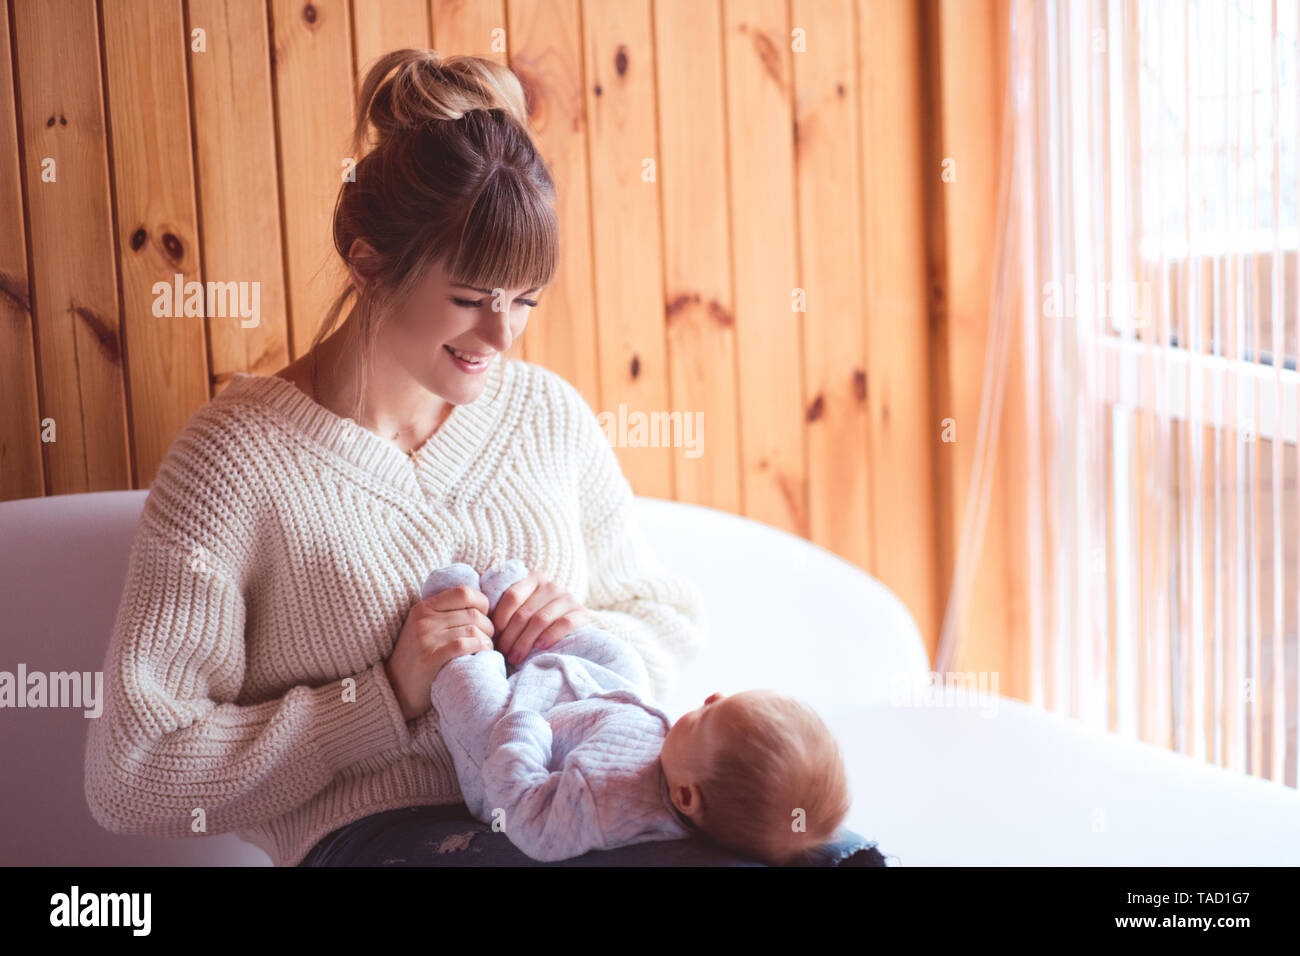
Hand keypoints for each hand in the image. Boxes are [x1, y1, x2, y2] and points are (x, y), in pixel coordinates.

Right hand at [384, 585, 494, 721]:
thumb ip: (447, 611)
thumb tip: (482, 588)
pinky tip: (482, 652)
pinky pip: (463, 645)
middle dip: (488, 626)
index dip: (482, 602)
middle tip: (489, 637)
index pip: (463, 592)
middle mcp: (423, 620)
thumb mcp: (426, 627)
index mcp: (423, 607)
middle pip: (472, 613)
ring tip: (486, 647)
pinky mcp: (429, 658)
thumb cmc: (420, 656)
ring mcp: (425, 639)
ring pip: (472, 629)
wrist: (397, 689)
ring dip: (486, 639)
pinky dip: (479, 647)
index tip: (485, 616)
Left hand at [489, 571, 591, 665]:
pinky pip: (563, 624)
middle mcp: (551, 585)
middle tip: (502, 653)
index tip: (492, 636)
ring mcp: (567, 598)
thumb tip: (478, 575)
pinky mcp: (581, 613)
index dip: (500, 619)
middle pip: (524, 612)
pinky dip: (550, 636)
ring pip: (540, 620)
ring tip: (515, 658)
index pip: (511, 596)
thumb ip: (500, 594)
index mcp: (533, 579)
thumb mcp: (520, 604)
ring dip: (525, 642)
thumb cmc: (535, 618)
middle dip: (510, 636)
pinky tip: (540, 647)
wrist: (569, 626)